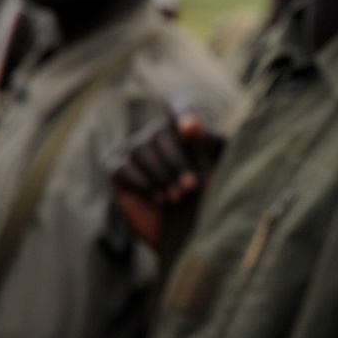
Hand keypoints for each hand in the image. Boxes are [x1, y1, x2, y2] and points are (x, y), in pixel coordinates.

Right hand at [109, 108, 222, 246]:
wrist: (193, 233)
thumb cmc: (211, 196)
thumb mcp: (219, 168)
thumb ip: (210, 142)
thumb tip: (189, 127)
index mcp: (185, 127)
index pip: (178, 104)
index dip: (182, 111)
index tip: (189, 129)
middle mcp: (158, 134)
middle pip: (159, 133)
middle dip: (176, 161)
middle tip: (191, 187)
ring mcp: (135, 151)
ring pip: (139, 148)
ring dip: (160, 174)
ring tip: (177, 198)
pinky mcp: (118, 171)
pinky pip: (121, 166)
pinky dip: (141, 180)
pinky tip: (157, 196)